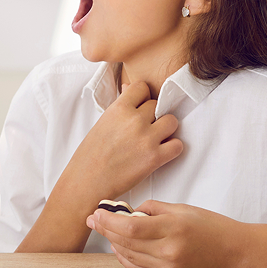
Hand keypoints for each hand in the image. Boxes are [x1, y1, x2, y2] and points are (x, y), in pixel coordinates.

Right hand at [61, 80, 182, 206]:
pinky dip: (172, 148)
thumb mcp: (102, 122)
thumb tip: (129, 88)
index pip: (142, 88)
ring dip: (166, 129)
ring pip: (172, 121)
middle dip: (153, 115)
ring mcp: (147, 138)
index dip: (143, 98)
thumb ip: (120, 106)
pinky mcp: (155, 157)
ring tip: (156, 138)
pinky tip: (161, 152)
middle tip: (145, 127)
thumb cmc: (91, 153)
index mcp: (119, 108)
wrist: (88, 180)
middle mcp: (135, 120)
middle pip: (157, 105)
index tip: (140, 107)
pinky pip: (177, 145)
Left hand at [86, 201, 249, 267]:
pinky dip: (125, 258)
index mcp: (172, 229)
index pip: (130, 228)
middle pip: (126, 243)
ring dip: (113, 243)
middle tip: (93, 219)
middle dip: (105, 230)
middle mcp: (169, 251)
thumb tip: (128, 212)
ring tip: (105, 230)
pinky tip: (119, 247)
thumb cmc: (212, 226)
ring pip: (129, 257)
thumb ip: (152, 209)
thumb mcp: (182, 209)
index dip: (109, 221)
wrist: (237, 252)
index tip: (97, 212)